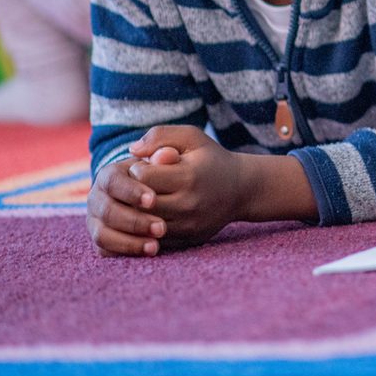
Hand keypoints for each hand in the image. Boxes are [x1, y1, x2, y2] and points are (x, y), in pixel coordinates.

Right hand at [86, 152, 166, 256]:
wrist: (170, 189)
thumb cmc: (173, 166)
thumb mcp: (176, 147)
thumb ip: (164, 143)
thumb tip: (154, 153)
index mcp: (111, 173)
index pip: (113, 181)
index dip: (131, 191)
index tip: (153, 199)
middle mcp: (98, 197)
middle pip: (107, 211)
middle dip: (134, 221)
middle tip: (161, 227)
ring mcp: (97, 220)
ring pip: (102, 235)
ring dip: (128, 242)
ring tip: (156, 245)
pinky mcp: (103, 239)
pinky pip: (105, 251)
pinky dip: (124, 253)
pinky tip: (148, 252)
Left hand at [123, 125, 247, 247]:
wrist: (242, 189)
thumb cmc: (211, 159)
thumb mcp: (192, 137)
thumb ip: (160, 136)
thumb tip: (133, 150)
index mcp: (189, 176)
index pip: (144, 176)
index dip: (138, 169)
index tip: (145, 165)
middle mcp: (189, 203)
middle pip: (141, 203)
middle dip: (134, 192)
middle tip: (140, 184)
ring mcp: (188, 224)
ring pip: (145, 224)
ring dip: (138, 212)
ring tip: (144, 198)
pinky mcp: (187, 239)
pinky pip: (154, 238)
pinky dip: (147, 228)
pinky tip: (152, 213)